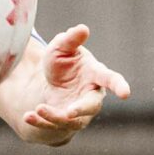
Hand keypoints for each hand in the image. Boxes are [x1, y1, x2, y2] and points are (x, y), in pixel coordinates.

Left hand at [14, 25, 131, 147]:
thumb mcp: (62, 47)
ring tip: (38, 109)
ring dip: (54, 116)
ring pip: (71, 121)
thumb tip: (82, 28)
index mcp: (96, 75)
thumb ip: (71, 39)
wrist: (52, 82)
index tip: (126, 93)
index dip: (118, 85)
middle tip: (69, 112)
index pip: (110, 79)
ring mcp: (80, 112)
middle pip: (91, 106)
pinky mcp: (64, 122)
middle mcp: (91, 96)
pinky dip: (40, 122)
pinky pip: (54, 125)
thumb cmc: (64, 61)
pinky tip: (27, 116)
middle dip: (81, 110)